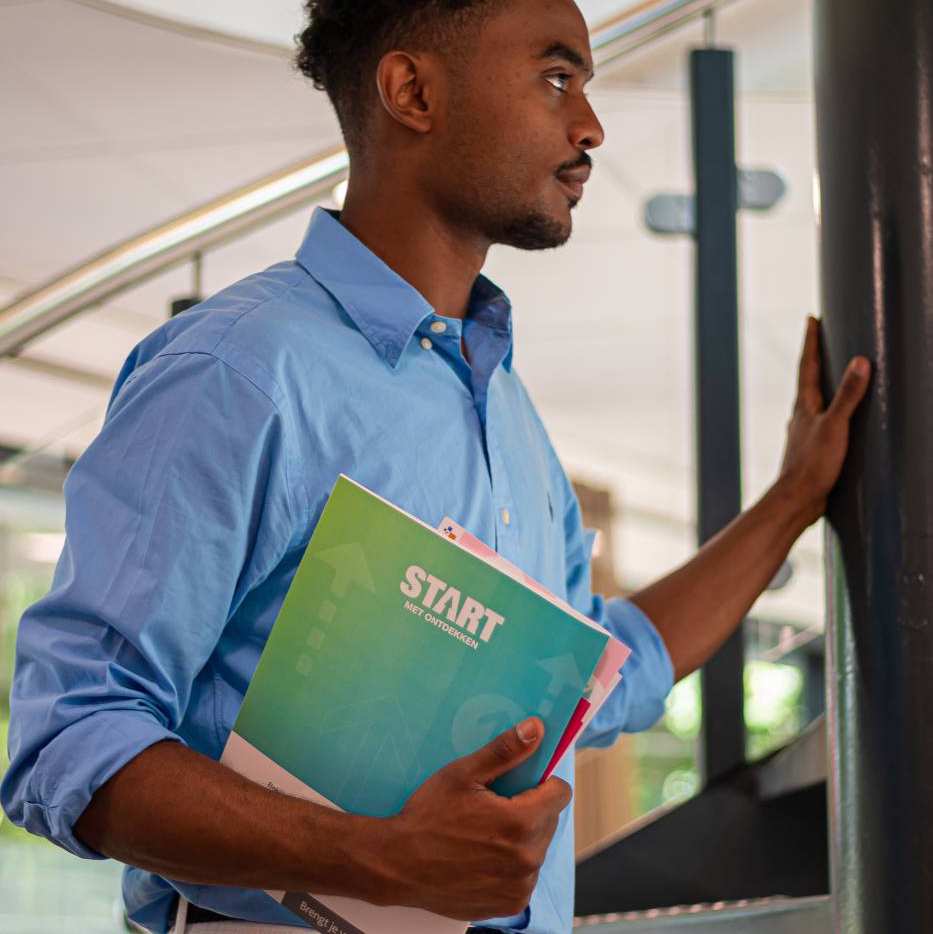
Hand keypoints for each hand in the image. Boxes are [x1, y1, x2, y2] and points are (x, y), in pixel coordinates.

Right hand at [375, 717, 570, 920]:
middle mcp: (527, 860)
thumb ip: (505, 751)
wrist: (397, 865)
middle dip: (528, 809)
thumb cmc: (427, 816)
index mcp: (521, 823)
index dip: (541, 783)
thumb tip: (537, 729)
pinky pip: (524, 876)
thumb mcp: (463, 774)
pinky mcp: (509, 904)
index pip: (560, 794)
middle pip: (548, 821)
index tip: (518, 784)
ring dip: (520, 839)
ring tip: (483, 834)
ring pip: (537, 848)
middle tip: (492, 808)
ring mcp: (519, 887)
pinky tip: (481, 857)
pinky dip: (510, 865)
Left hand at [776, 316, 870, 527]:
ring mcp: (805, 433)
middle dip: (817, 359)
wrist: (796, 501)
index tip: (811, 319)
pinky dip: (832, 412)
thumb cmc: (812, 464)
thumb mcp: (835, 426)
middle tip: (821, 338)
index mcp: (804, 406)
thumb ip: (849, 396)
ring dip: (824, 386)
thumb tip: (860, 361)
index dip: (811, 341)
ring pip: (815, 402)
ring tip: (834, 375)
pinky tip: (838, 421)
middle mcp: (801, 416)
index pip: (808, 365)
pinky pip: (824, 422)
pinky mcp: (813, 450)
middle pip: (809, 380)